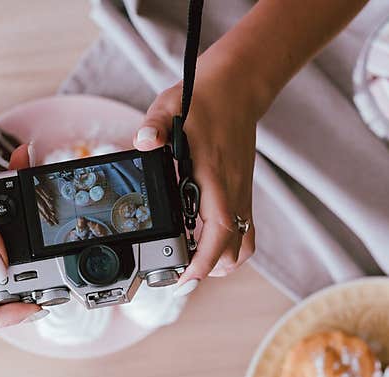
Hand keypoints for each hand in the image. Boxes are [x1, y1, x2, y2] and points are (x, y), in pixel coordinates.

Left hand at [133, 67, 257, 295]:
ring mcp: (242, 193)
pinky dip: (229, 245)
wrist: (238, 86)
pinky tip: (205, 239)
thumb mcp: (168, 107)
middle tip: (181, 273)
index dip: (203, 262)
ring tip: (196, 263)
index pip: (218, 233)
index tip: (185, 278)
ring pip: (244, 245)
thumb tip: (143, 142)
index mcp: (215, 177)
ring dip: (224, 261)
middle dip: (209, 270)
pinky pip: (244, 230)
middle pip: (234, 250)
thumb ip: (154, 127)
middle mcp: (234, 191)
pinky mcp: (243, 192)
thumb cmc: (202, 98)